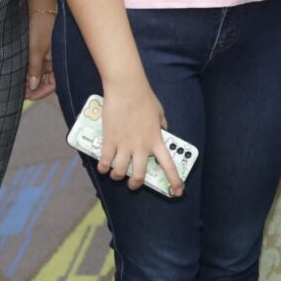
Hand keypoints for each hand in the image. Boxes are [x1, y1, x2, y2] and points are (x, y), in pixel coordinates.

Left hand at [24, 0, 56, 101]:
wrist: (40, 4)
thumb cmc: (42, 25)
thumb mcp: (36, 49)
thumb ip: (35, 69)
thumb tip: (32, 86)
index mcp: (59, 61)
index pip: (53, 84)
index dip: (41, 92)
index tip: (28, 97)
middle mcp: (56, 60)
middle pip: (47, 81)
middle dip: (35, 88)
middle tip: (21, 93)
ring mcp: (49, 55)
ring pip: (41, 73)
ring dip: (31, 79)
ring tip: (19, 84)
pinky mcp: (42, 49)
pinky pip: (38, 64)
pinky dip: (30, 70)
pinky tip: (21, 73)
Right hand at [98, 78, 170, 193]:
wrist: (126, 88)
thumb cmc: (144, 98)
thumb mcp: (159, 114)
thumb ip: (161, 126)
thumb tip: (162, 131)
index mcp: (156, 140)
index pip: (168, 165)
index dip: (174, 181)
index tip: (177, 192)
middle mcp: (141, 147)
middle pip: (139, 175)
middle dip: (135, 184)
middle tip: (132, 183)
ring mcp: (124, 145)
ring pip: (119, 172)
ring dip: (117, 176)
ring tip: (115, 173)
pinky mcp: (109, 140)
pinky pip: (105, 161)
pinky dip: (103, 167)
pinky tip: (103, 167)